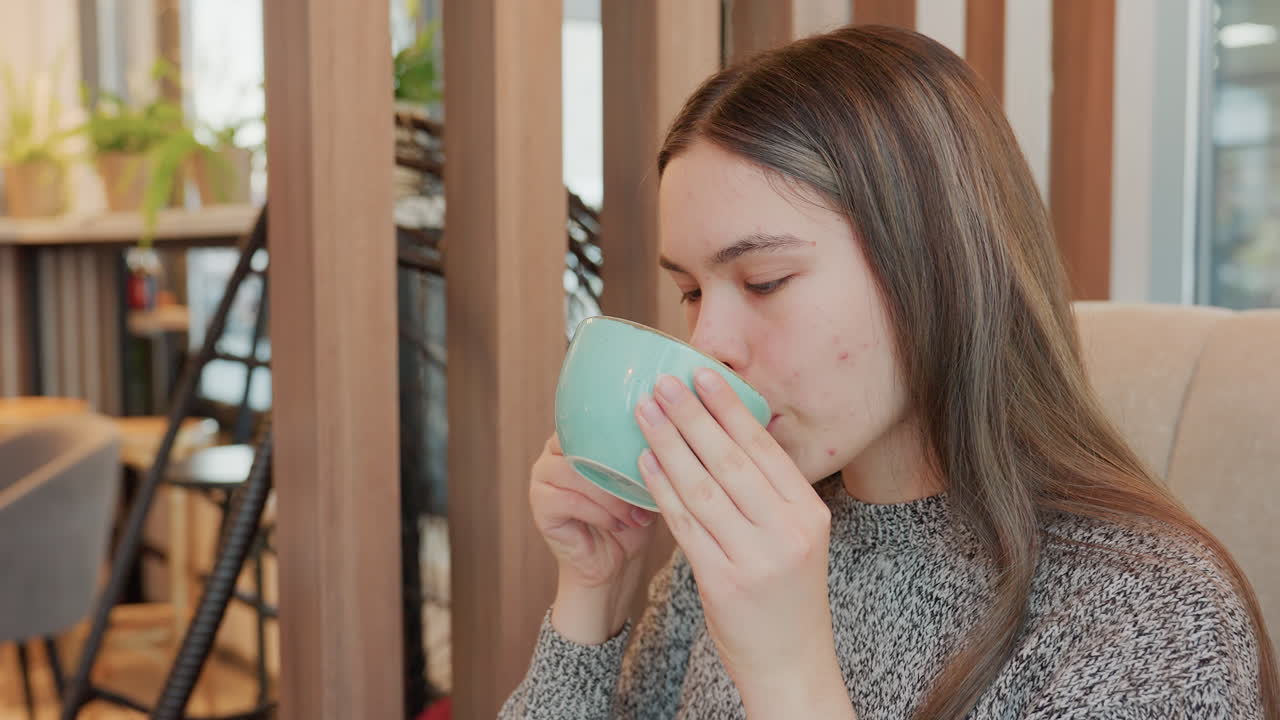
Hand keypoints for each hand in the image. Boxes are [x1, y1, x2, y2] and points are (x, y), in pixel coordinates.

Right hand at [529, 432, 658, 643]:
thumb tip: (674, 423)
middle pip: (583, 442)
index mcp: (579, 436)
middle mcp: (555, 451)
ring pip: (576, 472)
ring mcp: (542, 477)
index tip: (653, 447)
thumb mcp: (648, 479)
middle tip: (649, 484)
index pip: (595, 418)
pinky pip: (570, 500)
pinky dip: (601, 513)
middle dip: (619, 466)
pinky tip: (620, 524)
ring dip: (612, 494)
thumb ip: (650, 451)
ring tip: (636, 512)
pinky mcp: (540, 506)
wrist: (616, 565)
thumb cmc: (634, 518)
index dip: (623, 430)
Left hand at [634, 369, 844, 704]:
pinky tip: (643, 463)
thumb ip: (770, 494)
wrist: (790, 664)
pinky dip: (661, 490)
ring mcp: (755, 558)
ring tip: (645, 412)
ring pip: (702, 488)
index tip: (704, 374)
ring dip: (668, 444)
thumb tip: (729, 433)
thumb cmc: (787, 596)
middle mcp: (787, 532)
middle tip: (663, 383)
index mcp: (810, 514)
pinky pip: (685, 525)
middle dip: (692, 416)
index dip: (730, 409)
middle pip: (731, 461)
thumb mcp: (796, 538)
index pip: (765, 449)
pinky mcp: (722, 582)